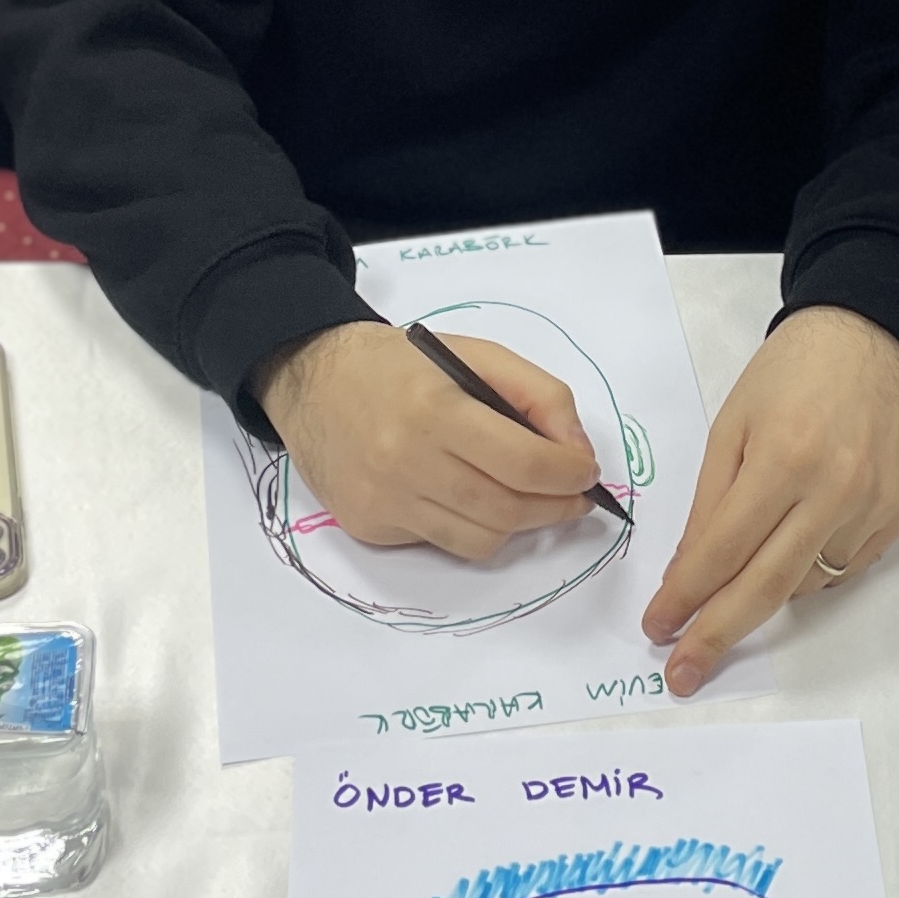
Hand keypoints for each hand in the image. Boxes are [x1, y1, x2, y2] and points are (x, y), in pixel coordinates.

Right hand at [260, 322, 603, 559]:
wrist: (312, 381)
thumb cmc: (400, 366)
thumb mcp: (475, 354)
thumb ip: (538, 395)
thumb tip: (578, 452)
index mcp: (434, 408)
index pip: (524, 463)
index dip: (569, 475)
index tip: (586, 472)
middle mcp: (404, 460)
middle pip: (507, 510)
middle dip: (556, 508)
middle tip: (574, 497)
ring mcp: (383, 500)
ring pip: (480, 540)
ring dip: (521, 526)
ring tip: (533, 502)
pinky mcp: (368, 525)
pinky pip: (443, 543)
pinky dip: (472, 528)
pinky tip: (474, 500)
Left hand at [644, 307, 898, 696]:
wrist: (871, 338)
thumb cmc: (790, 375)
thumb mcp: (731, 427)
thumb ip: (709, 505)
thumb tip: (686, 575)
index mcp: (784, 459)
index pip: (723, 552)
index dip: (685, 597)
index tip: (658, 628)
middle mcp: (836, 490)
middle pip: (766, 588)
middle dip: (717, 635)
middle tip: (683, 672)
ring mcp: (875, 508)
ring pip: (806, 585)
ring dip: (764, 591)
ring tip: (748, 563)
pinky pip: (843, 569)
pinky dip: (808, 570)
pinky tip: (796, 540)